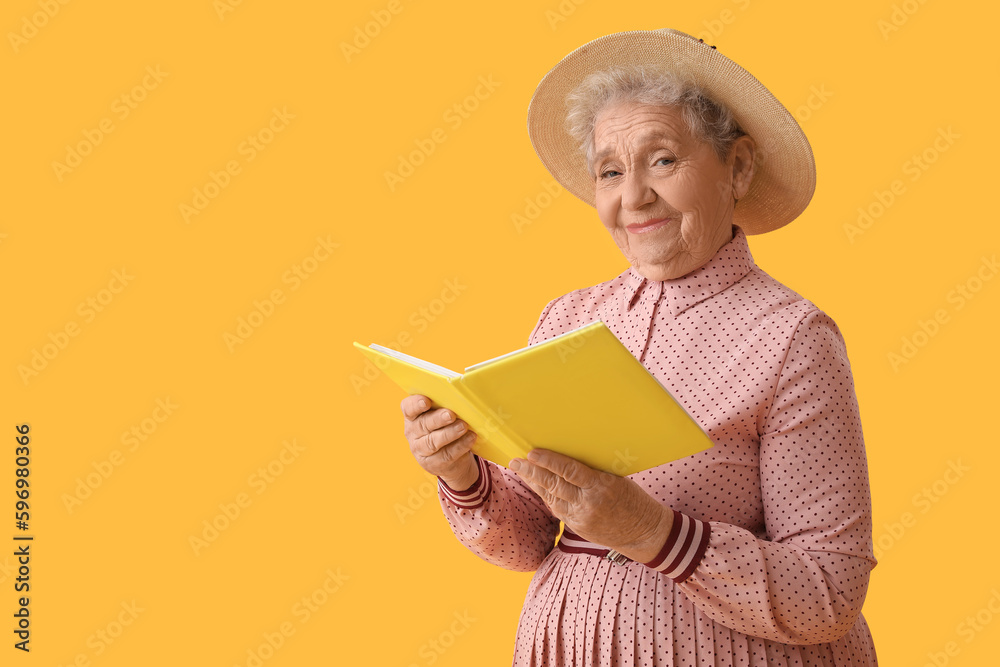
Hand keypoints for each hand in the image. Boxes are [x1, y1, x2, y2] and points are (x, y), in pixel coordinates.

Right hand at [401, 394, 478, 488]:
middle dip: (437, 419)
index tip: (426, 401)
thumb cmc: (444, 428)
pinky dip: (460, 446)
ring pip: (433, 442)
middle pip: (422, 425)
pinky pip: (447, 454)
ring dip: (449, 433)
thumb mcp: (440, 416)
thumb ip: (444, 406)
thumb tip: (461, 396)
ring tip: (463, 426)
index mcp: (412, 417)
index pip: (408, 408)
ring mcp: (421, 450)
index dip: (415, 404)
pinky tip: (470, 438)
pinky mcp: (434, 463)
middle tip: (451, 415)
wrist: (451, 460)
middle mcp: (413, 433)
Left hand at [509, 448, 671, 562]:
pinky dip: (545, 496)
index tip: (532, 452)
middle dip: (531, 471)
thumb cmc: (633, 499)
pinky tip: (536, 486)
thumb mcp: (617, 479)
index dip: (549, 461)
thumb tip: (567, 457)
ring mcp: (581, 517)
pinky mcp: (577, 527)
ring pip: (551, 497)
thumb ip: (593, 472)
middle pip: (554, 484)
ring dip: (533, 483)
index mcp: (602, 486)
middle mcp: (589, 503)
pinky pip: (556, 509)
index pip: (569, 470)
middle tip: (515, 461)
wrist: (644, 532)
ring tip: (520, 470)